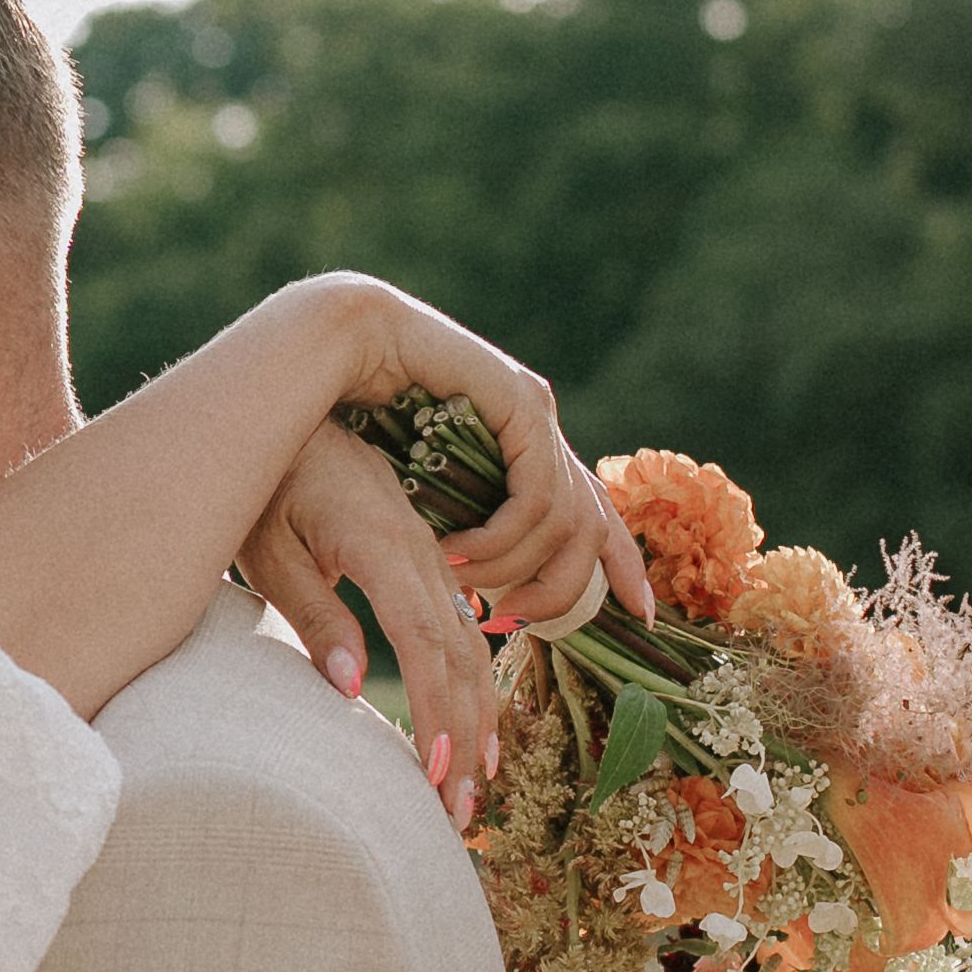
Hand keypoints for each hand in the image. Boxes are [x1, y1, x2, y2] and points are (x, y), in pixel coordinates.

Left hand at [238, 425, 500, 820]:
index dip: (433, 711)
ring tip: (472, 793)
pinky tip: (473, 734)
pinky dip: (471, 688)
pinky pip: (461, 633)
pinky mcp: (428, 565)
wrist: (288, 418)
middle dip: (462, 741)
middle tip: (456, 817)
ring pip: (470, 650)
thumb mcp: (269, 549)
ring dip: (475, 725)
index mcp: (384, 543)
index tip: (430, 774)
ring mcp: (431, 558)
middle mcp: (421, 553)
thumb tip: (350, 689)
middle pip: (460, 658)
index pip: (423, 642)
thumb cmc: (261, 486)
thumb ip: (311, 612)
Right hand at [309, 275, 652, 633]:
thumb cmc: (350, 424)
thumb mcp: (411, 500)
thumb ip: (448, 537)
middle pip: (594, 527)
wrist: (329, 348)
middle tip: (513, 623)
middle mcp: (539, 429)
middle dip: (566, 590)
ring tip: (462, 585)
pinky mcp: (519, 400)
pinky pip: (539, 493)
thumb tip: (467, 599)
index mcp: (520, 449)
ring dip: (513, 568)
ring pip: (568, 520)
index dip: (622, 564)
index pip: (593, 513)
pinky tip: (457, 553)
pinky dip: (503, 536)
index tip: (642, 612)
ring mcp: (534, 411)